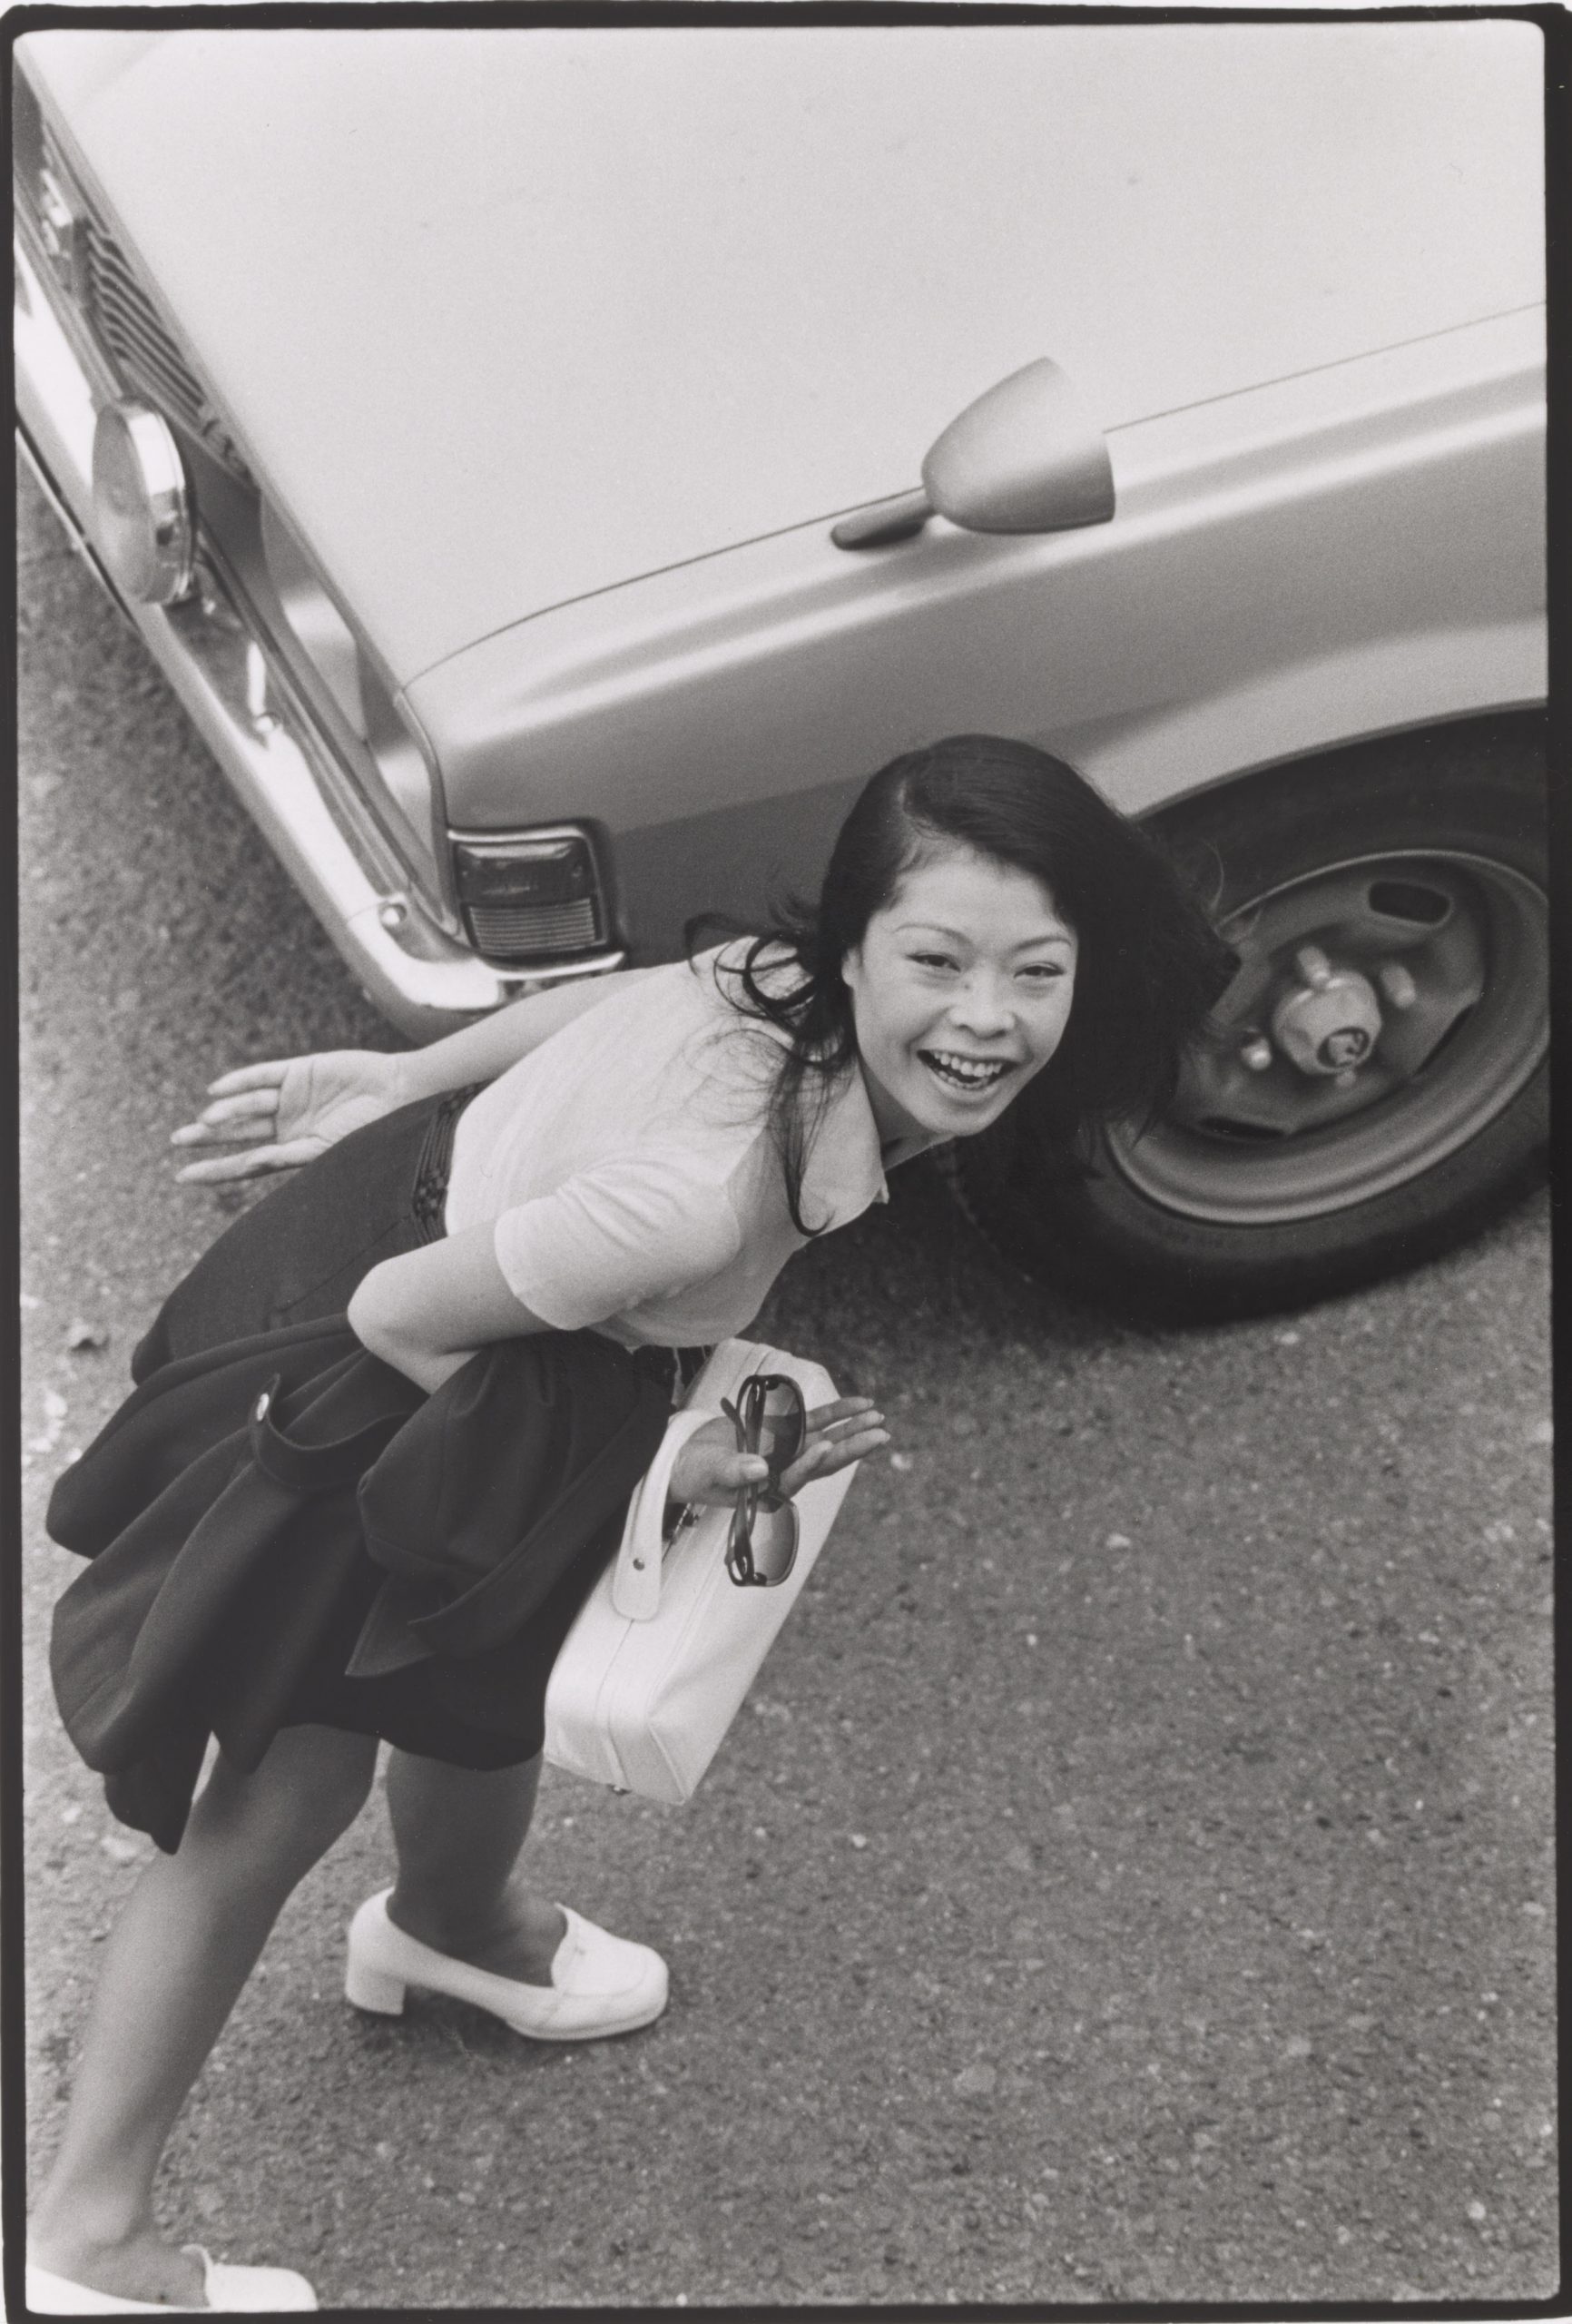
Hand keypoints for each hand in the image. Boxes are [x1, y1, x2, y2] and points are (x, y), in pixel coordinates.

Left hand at [170, 1050, 413, 1183]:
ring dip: (225, 1113)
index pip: (245, 1162)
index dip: (214, 1169)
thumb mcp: (329, 1150)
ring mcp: (291, 1097)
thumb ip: (291, 1155)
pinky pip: (262, 1076)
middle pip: (238, 1133)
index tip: (183, 1176)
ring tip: (204, 1122)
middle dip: (207, 1138)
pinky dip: (239, 1082)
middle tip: (177, 1141)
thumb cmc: (373, 1131)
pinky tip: (216, 1091)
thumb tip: (253, 1161)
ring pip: (247, 1105)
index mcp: (293, 1151)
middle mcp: (287, 1125)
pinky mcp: (299, 1071)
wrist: (401, 1094)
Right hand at [667, 1396, 887, 1509]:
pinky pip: (816, 1421)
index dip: (811, 1463)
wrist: (686, 1459)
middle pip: (824, 1460)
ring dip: (851, 1429)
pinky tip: (859, 1404)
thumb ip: (734, 1472)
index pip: (796, 1476)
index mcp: (768, 1489)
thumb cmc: (694, 1473)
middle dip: (852, 1447)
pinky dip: (837, 1412)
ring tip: (878, 1417)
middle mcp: (785, 1471)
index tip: (826, 1447)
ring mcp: (787, 1450)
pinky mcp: (785, 1431)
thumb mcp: (709, 1473)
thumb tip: (759, 1469)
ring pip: (826, 1438)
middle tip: (880, 1435)